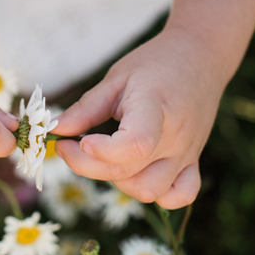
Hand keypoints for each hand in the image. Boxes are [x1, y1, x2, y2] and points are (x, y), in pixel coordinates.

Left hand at [52, 30, 224, 208]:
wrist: (199, 58)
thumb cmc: (154, 64)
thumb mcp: (116, 77)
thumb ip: (86, 108)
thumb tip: (56, 130)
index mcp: (154, 107)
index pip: (135, 144)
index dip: (103, 152)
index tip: (78, 141)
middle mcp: (174, 137)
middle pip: (131, 172)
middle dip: (89, 166)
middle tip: (67, 146)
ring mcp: (187, 154)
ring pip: (150, 191)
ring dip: (118, 182)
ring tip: (103, 156)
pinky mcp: (194, 163)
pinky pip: (179, 196)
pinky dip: (156, 194)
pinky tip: (136, 173)